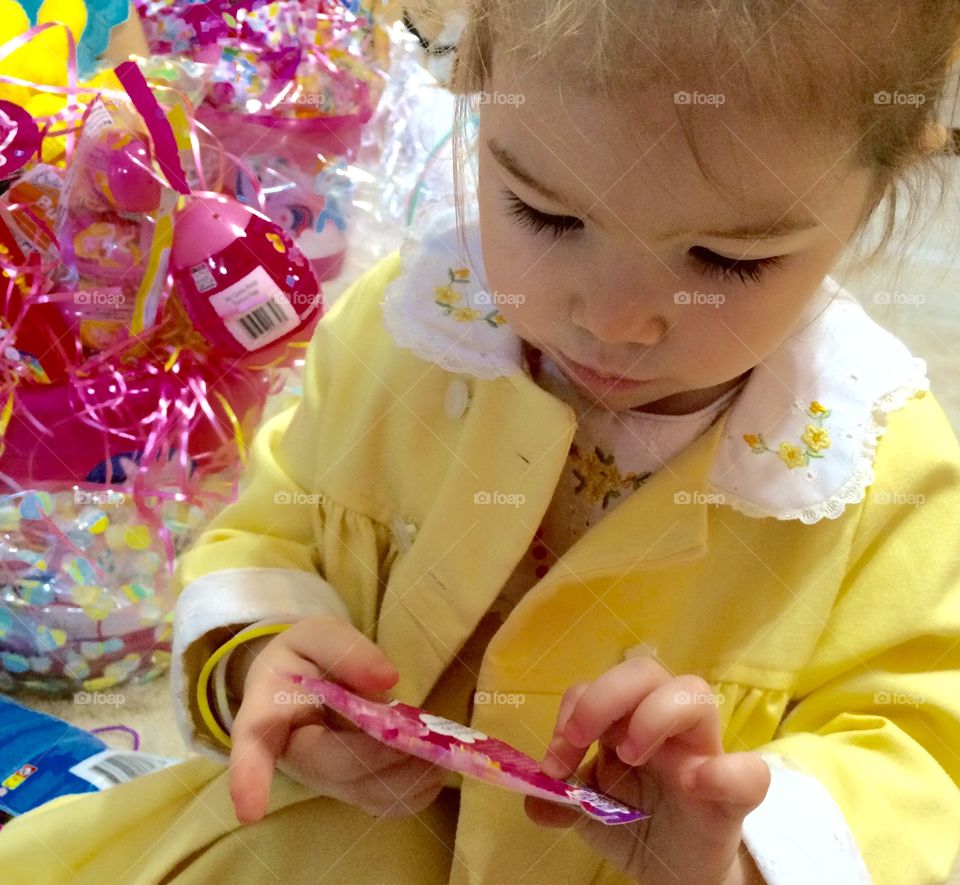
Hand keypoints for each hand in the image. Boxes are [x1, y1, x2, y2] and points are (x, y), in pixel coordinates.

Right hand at [228, 615, 446, 823]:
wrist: (303, 682)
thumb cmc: (304, 659)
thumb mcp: (316, 635)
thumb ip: (344, 648)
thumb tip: (386, 680)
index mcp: (268, 714)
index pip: (254, 748)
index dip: (250, 779)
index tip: (250, 811)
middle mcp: (294, 757)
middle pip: (334, 766)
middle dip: (381, 753)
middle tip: (421, 733)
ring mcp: (325, 780)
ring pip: (365, 792)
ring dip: (408, 775)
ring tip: (438, 747)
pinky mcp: (353, 791)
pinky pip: (385, 805)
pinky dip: (417, 791)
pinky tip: (435, 766)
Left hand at [525, 656, 769, 884]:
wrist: (678, 874)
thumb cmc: (637, 824)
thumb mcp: (589, 812)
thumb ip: (562, 800)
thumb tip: (534, 799)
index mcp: (627, 722)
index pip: (599, 686)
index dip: (573, 710)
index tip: (555, 761)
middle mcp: (666, 725)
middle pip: (645, 671)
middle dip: (606, 695)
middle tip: (582, 738)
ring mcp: (703, 754)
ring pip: (694, 693)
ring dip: (653, 714)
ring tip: (629, 756)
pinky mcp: (734, 797)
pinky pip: (749, 772)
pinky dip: (725, 773)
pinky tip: (694, 784)